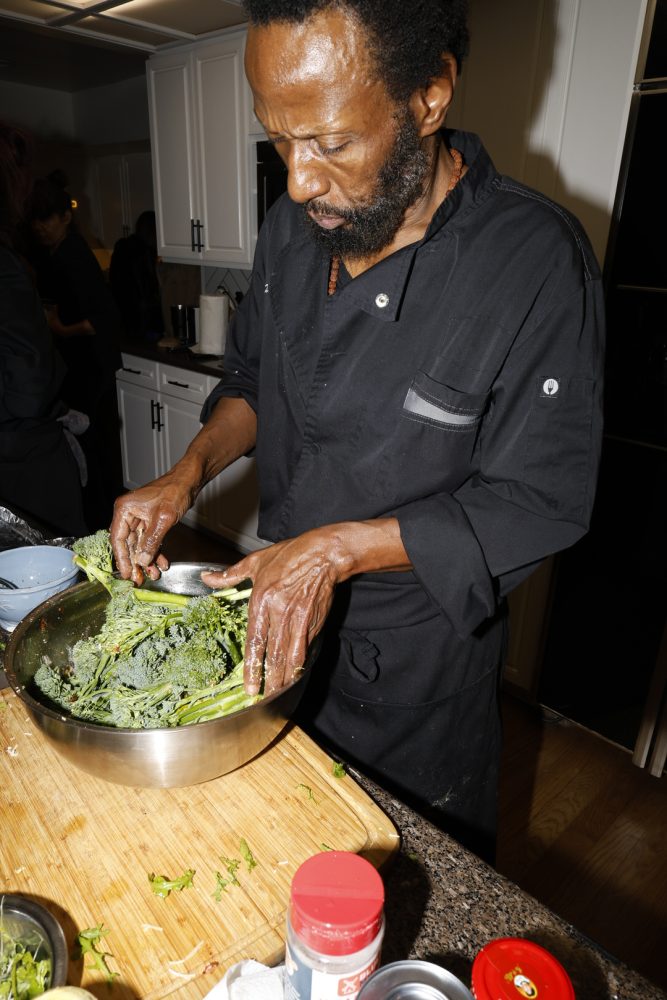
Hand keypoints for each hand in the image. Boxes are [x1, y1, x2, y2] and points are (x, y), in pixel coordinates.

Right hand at [110, 474, 193, 583]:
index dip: (122, 558)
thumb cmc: (174, 491)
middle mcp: (129, 514)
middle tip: (138, 579)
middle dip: (135, 563)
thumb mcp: (163, 519)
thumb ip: (151, 541)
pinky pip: (149, 540)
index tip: (126, 573)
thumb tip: (142, 561)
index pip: (118, 538)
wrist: (189, 481)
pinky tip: (161, 563)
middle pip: (127, 544)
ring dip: (146, 560)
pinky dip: (155, 551)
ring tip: (153, 575)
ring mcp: (139, 518)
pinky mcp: (150, 521)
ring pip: (139, 544)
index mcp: (125, 509)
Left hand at [201, 529, 345, 696]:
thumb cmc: (290, 555)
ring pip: (289, 656)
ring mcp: (298, 620)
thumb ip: (231, 575)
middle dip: (267, 680)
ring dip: (283, 677)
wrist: (323, 554)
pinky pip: (305, 649)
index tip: (248, 685)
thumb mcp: (256, 562)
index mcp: (261, 600)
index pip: (254, 640)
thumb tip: (207, 578)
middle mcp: (279, 613)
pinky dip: (299, 665)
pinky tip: (295, 675)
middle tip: (261, 697)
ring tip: (277, 693)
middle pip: (272, 655)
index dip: (251, 666)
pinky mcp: (313, 622)